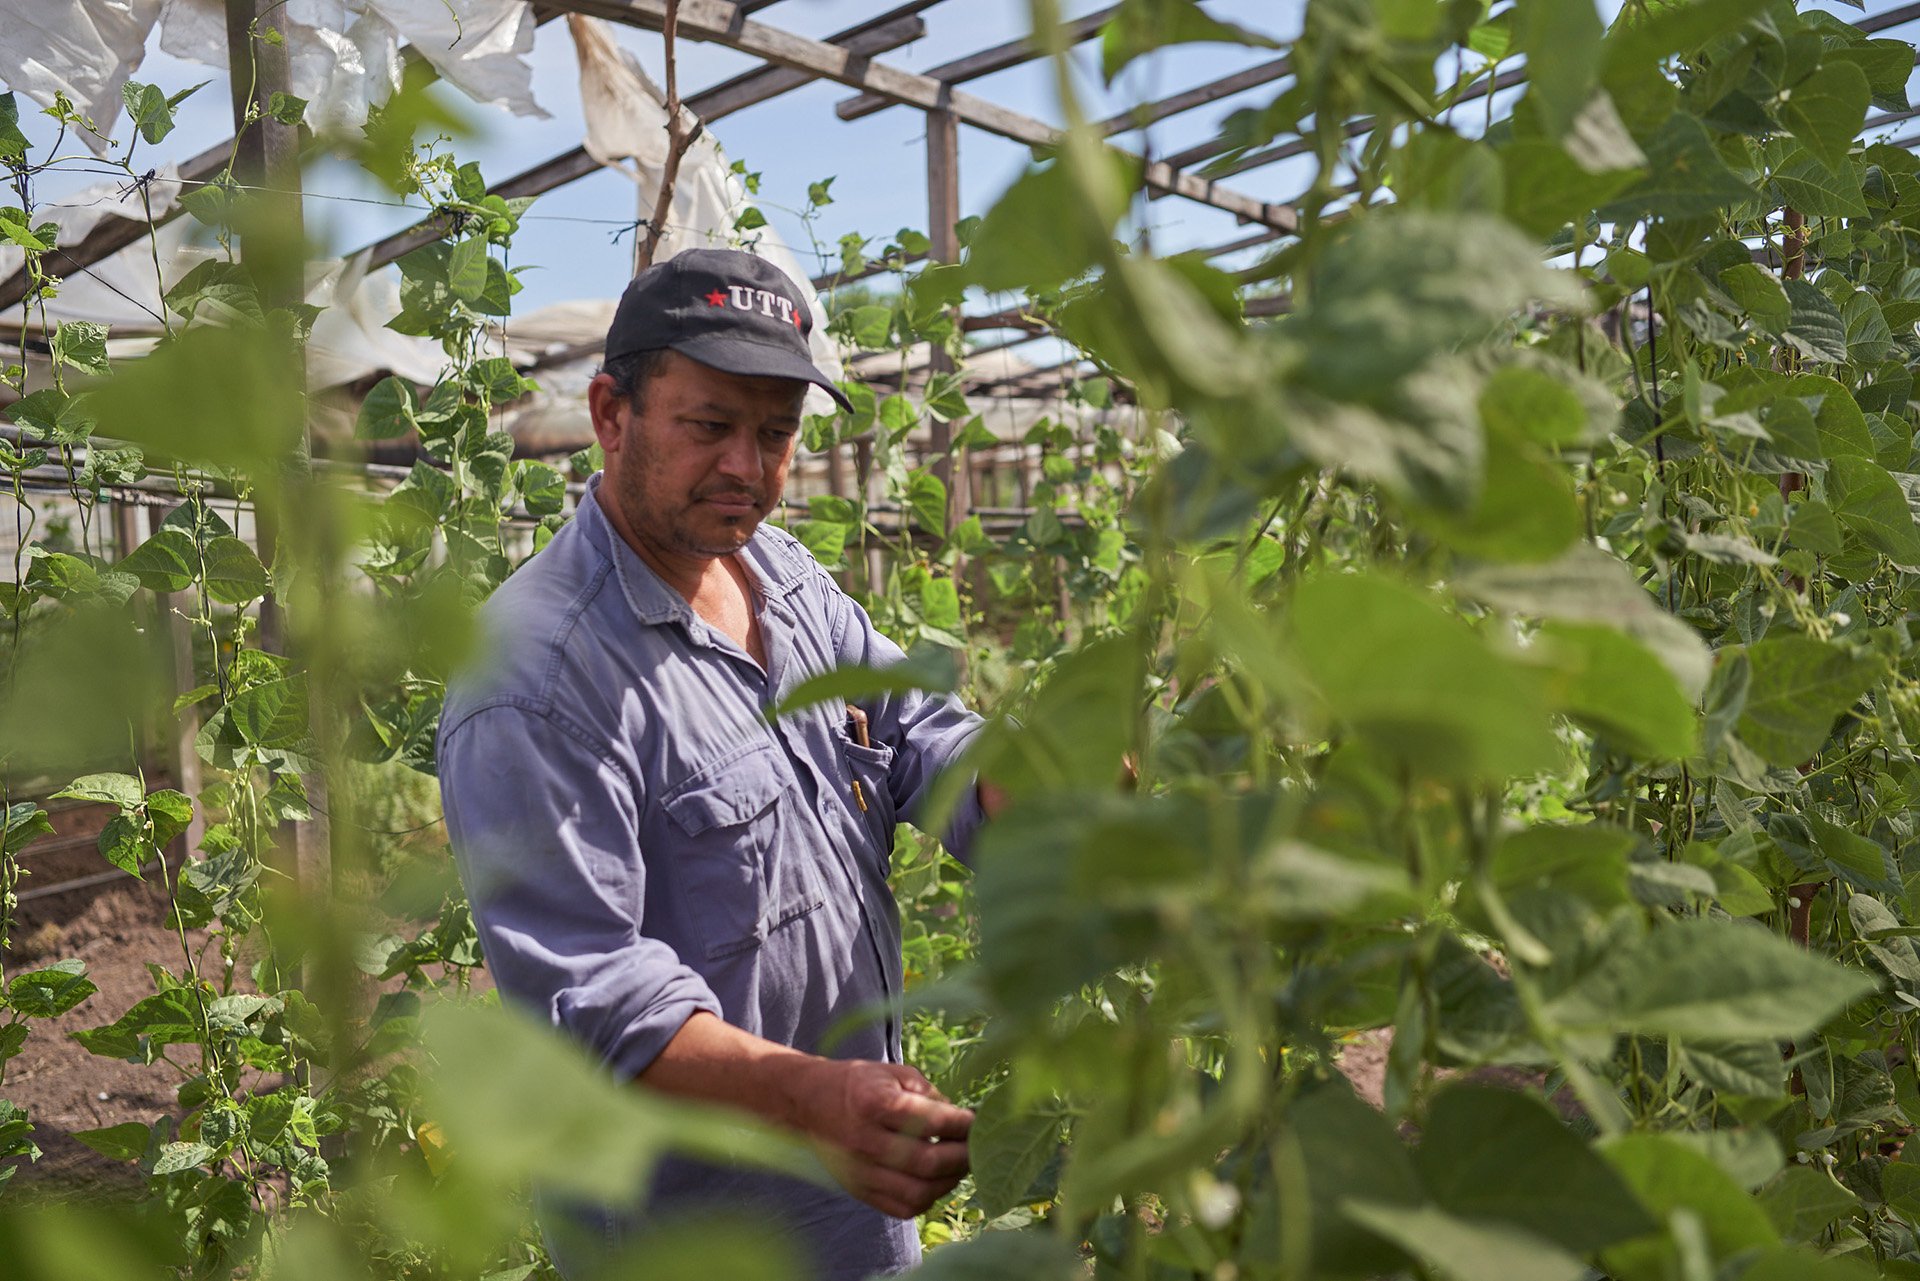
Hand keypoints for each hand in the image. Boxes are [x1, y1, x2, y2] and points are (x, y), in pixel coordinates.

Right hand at [791, 1058, 972, 1218]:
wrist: (810, 1103)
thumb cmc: (859, 1084)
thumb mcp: (895, 1075)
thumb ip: (930, 1095)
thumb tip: (963, 1121)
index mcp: (874, 1105)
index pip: (933, 1122)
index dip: (964, 1124)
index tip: (979, 1121)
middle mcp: (865, 1142)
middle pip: (929, 1162)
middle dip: (963, 1156)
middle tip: (977, 1147)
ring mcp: (861, 1172)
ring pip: (919, 1192)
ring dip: (949, 1181)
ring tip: (960, 1164)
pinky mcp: (860, 1191)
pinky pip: (903, 1207)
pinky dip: (928, 1198)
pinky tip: (937, 1180)